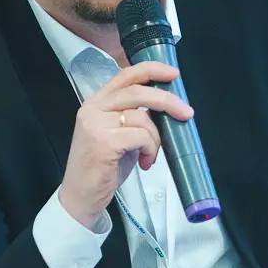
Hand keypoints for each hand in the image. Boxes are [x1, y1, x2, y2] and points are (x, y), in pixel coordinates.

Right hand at [57, 61, 193, 230]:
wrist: (81, 197)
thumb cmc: (103, 168)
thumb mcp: (118, 135)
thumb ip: (134, 117)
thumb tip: (165, 109)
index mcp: (96, 103)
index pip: (125, 75)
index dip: (151, 70)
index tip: (173, 74)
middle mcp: (93, 109)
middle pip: (137, 92)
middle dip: (167, 101)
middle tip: (186, 113)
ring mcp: (95, 124)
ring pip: (142, 118)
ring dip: (155, 139)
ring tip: (150, 156)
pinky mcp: (103, 142)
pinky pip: (141, 137)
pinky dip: (150, 150)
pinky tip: (144, 163)